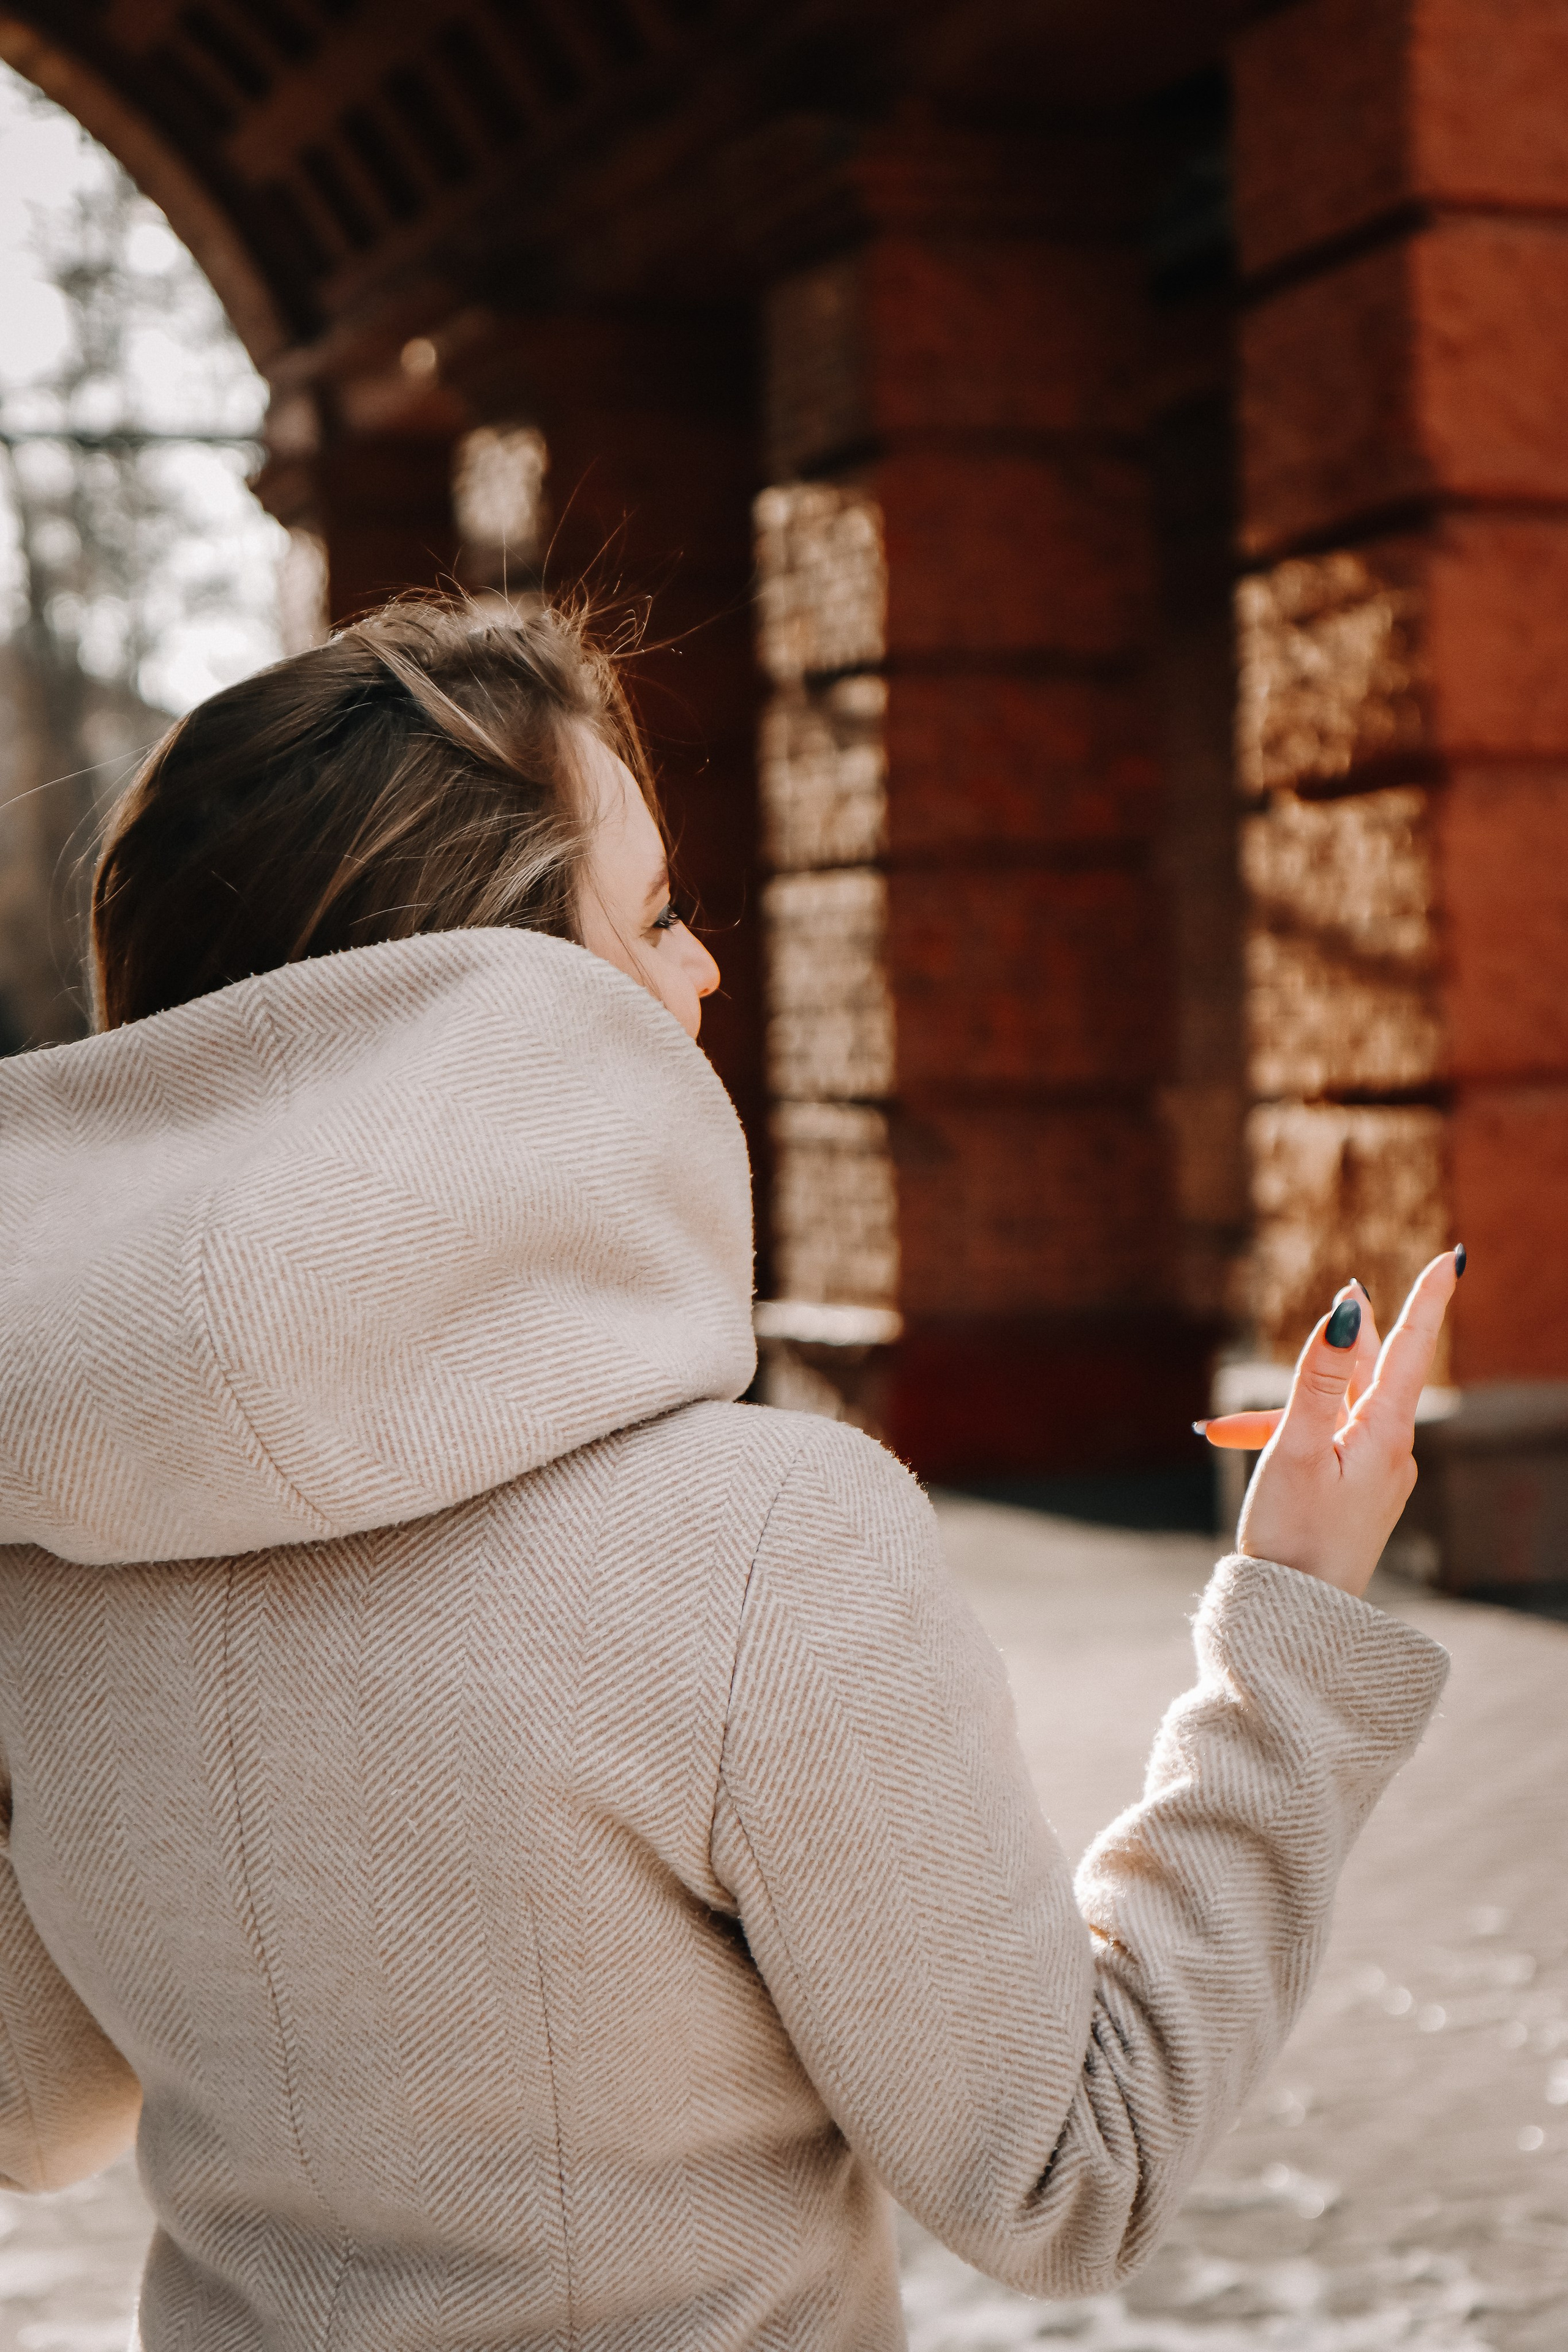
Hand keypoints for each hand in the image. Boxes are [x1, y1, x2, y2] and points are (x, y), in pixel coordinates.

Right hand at [1231, 1251, 1462, 1597]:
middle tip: (1351, 1290)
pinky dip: (1289, 1433)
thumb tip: (1346, 1309)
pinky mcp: (1356, 1495)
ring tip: (1241, 1412)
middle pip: (1374, 1372)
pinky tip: (1240, 1442)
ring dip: (1297, 1398)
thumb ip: (1317, 1376)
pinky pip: (1330, 1441)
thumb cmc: (1294, 1536)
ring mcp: (1376, 1474)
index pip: (1409, 1348)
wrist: (1298, 1618)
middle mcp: (1391, 1449)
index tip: (1454, 1258)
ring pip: (1343, 1408)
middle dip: (1352, 1337)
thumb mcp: (1296, 1447)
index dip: (1429, 1298)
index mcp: (1384, 1432)